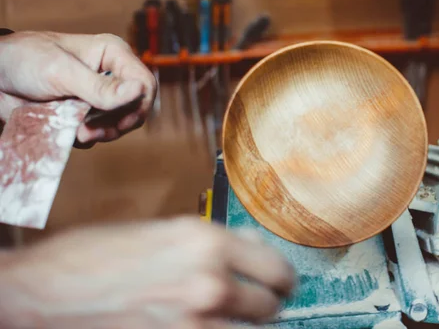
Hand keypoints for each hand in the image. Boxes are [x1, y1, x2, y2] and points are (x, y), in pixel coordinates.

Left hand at [0, 31, 156, 145]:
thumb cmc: (23, 60)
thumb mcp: (62, 71)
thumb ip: (100, 87)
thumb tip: (139, 91)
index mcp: (112, 55)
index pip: (145, 83)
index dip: (138, 105)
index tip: (119, 122)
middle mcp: (111, 75)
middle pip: (137, 107)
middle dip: (118, 123)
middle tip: (92, 130)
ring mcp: (98, 97)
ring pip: (120, 124)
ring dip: (102, 133)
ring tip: (78, 131)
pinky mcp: (85, 114)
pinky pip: (99, 133)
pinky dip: (88, 137)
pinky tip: (72, 131)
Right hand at [0, 217, 295, 328]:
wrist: (43, 294)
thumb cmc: (93, 259)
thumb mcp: (161, 233)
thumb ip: (212, 243)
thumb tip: (250, 247)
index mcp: (208, 241)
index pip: (277, 267)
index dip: (281, 279)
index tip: (279, 284)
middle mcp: (211, 282)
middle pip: (271, 307)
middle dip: (264, 306)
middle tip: (252, 305)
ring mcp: (197, 324)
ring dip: (241, 327)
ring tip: (221, 319)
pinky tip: (197, 327)